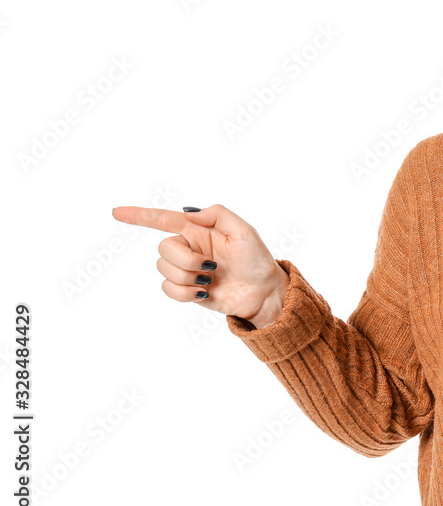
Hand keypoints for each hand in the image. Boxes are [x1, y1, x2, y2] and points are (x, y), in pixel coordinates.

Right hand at [111, 204, 288, 326]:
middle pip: (164, 247)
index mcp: (200, 229)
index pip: (164, 218)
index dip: (139, 215)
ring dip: (188, 277)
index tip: (117, 212)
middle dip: (185, 260)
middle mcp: (190, 246)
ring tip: (210, 280)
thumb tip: (189, 212)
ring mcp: (187, 268)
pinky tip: (204, 293)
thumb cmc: (257, 260)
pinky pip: (168, 289)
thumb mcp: (244, 231)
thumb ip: (217, 215)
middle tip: (211, 267)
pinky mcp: (187, 289)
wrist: (262, 293)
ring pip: (164, 269)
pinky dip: (185, 293)